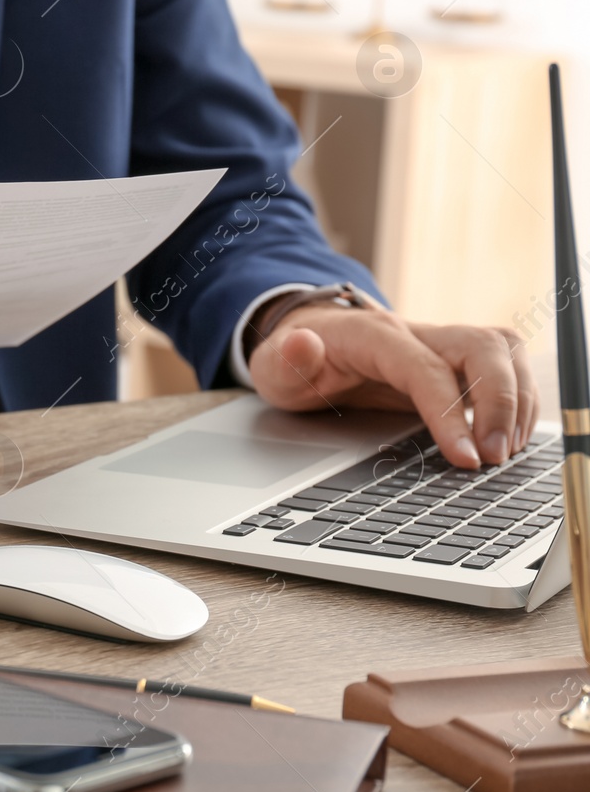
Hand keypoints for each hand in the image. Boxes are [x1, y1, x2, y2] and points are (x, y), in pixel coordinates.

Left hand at [248, 301, 537, 469]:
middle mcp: (416, 333)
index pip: (426, 368)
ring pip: (504, 351)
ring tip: (507, 451)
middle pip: (483, 347)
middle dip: (502, 402)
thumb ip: (285, 359)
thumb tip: (301, 343)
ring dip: (519, 401)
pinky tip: (509, 438)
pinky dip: (518, 401)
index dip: (451, 412)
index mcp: (373, 335)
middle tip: (494, 458)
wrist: (306, 339)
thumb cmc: (293, 358)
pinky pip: (506, 368)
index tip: (466, 458)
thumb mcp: (273, 365)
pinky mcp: (456, 362)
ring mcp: (441, 344)